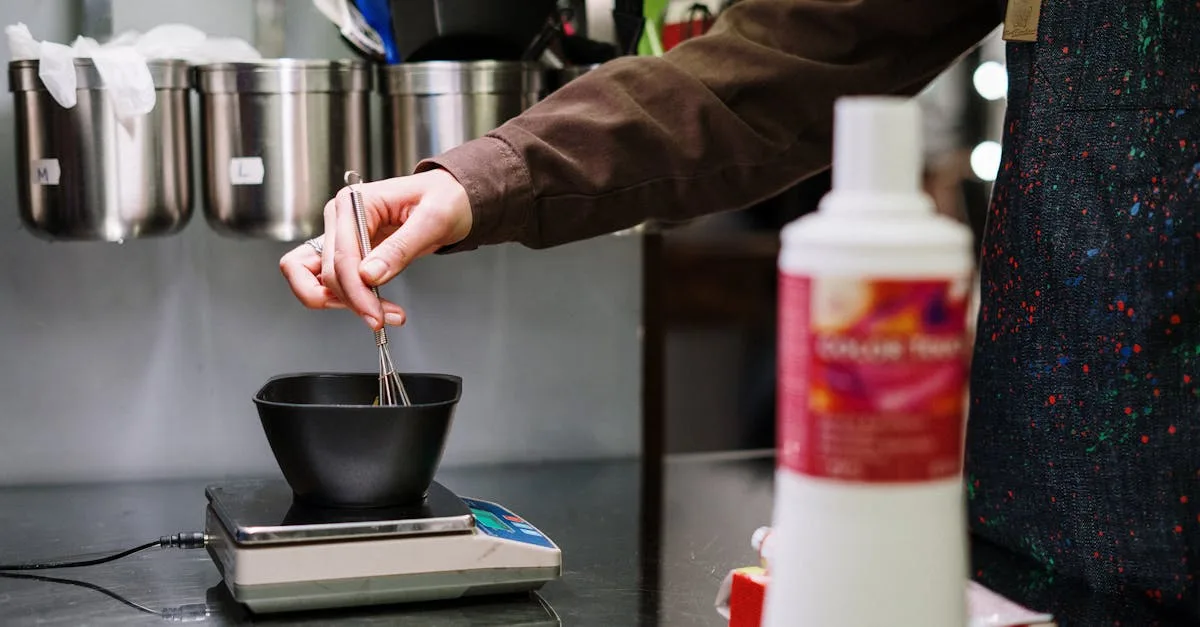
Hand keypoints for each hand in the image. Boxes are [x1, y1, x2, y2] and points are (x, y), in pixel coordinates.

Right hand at [279, 168, 471, 329]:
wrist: (452, 200)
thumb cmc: (444, 199)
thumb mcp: (432, 220)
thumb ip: (399, 248)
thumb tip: (369, 275)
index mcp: (354, 202)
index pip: (341, 255)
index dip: (356, 290)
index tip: (376, 315)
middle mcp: (340, 218)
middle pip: (327, 272)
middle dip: (353, 300)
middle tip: (381, 318)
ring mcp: (341, 236)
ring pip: (318, 280)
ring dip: (343, 303)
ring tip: (379, 315)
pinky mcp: (349, 253)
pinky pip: (331, 282)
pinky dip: (346, 299)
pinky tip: (373, 306)